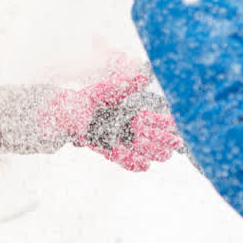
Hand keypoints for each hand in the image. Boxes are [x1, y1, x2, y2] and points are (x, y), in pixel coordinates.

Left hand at [42, 71, 181, 170]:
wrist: (65, 112)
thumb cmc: (86, 100)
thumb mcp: (108, 90)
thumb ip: (126, 85)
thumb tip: (145, 76)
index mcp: (128, 114)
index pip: (151, 120)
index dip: (163, 123)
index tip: (176, 125)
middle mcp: (125, 129)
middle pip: (149, 136)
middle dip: (163, 140)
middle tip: (177, 144)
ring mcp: (117, 140)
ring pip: (139, 149)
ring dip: (153, 152)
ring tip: (166, 155)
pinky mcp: (106, 149)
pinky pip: (122, 158)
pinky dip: (133, 162)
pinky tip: (145, 165)